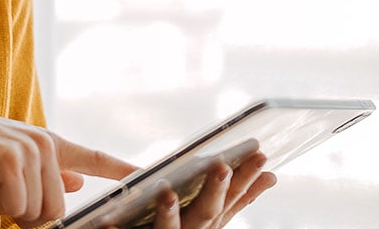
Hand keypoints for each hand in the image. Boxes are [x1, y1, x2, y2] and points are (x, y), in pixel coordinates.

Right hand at [0, 103, 138, 226]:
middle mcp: (45, 144)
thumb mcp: (14, 158)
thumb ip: (49, 171)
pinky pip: (15, 207)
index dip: (123, 170)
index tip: (149, 177)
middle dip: (29, 216)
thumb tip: (76, 183)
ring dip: (11, 210)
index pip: (94, 158)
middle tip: (5, 196)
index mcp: (50, 143)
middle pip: (57, 209)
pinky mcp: (9, 160)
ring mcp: (29, 150)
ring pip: (37, 212)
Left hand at [107, 151, 277, 228]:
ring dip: (169, 213)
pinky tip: (108, 224)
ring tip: (166, 191)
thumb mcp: (213, 218)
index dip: (246, 179)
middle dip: (214, 190)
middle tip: (221, 165)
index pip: (230, 200)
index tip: (260, 155)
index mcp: (208, 223)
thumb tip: (270, 176)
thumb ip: (237, 199)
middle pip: (206, 214)